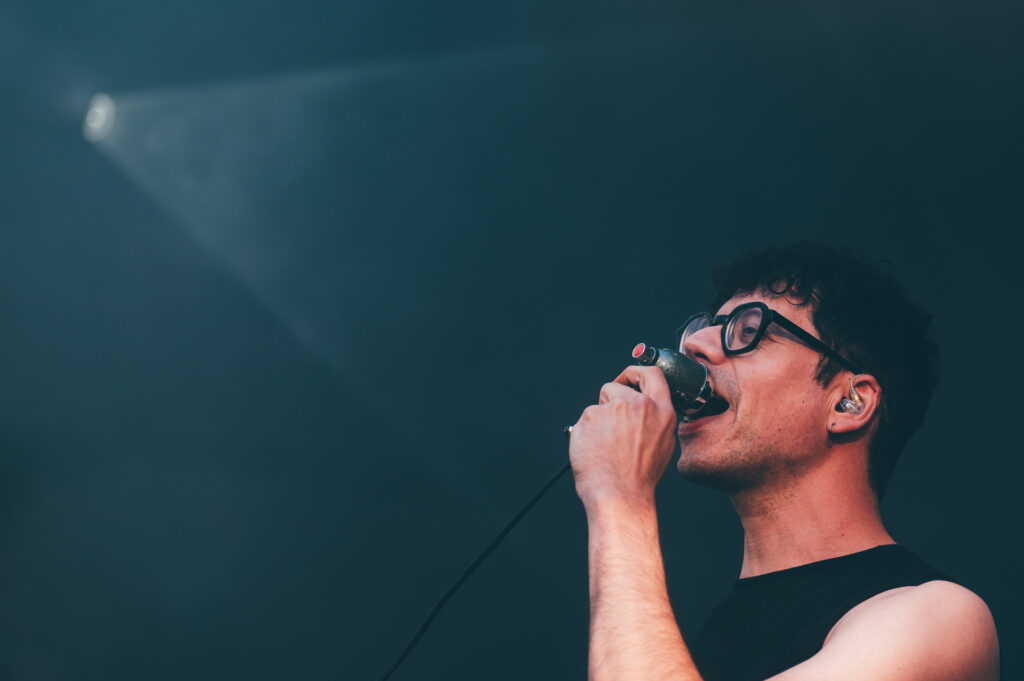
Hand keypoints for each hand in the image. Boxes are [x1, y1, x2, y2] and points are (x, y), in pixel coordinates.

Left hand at [569, 365, 677, 508]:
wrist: (619, 493)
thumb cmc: (639, 476)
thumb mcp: (662, 444)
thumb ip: (654, 419)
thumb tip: (642, 408)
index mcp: (661, 412)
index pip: (652, 374)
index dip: (636, 373)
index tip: (628, 377)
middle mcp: (639, 405)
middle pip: (617, 387)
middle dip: (610, 399)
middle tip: (608, 420)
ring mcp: (614, 408)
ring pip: (598, 404)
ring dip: (598, 420)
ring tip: (605, 446)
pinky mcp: (591, 415)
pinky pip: (585, 418)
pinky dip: (586, 431)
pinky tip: (594, 448)